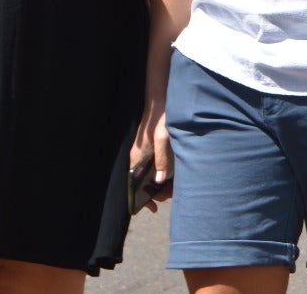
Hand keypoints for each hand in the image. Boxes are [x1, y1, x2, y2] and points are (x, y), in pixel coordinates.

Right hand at [131, 98, 171, 212]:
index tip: (153, 208)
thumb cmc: (161, 116)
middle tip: (171, 196)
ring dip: (160, 183)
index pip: (133, 185)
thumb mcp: (162, 138)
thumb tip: (159, 181)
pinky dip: (163, 173)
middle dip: (156, 192)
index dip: (142, 198)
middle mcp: (138, 156)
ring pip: (150, 175)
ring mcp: (145, 152)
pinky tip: (173, 176)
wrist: (163, 98)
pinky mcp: (153, 148)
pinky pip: (155, 166)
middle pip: (143, 182)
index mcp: (136, 156)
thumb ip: (161, 160)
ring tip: (174, 189)